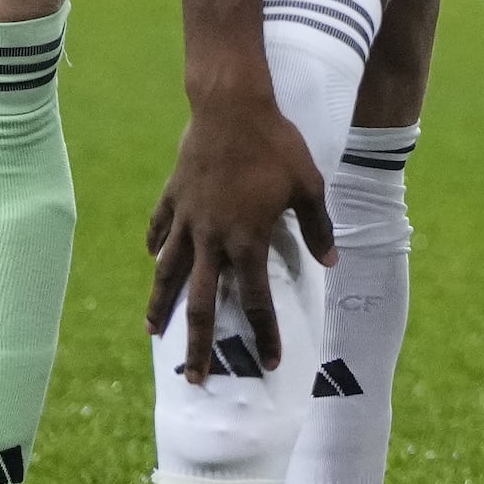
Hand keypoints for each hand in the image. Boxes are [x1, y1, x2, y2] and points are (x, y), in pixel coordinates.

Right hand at [144, 94, 332, 383]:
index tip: (270, 362)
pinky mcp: (172, 196)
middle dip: (199, 344)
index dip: (264, 334)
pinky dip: (156, 247)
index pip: (256, 301)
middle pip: (202, 303)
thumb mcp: (309, 185)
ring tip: (153, 331)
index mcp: (247, 241)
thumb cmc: (276, 145)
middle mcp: (211, 239)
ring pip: (169, 273)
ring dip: (161, 304)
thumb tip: (330, 261)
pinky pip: (160, 229)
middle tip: (195, 377)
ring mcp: (187, 219)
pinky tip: (154, 260)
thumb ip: (318, 227)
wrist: (231, 107)